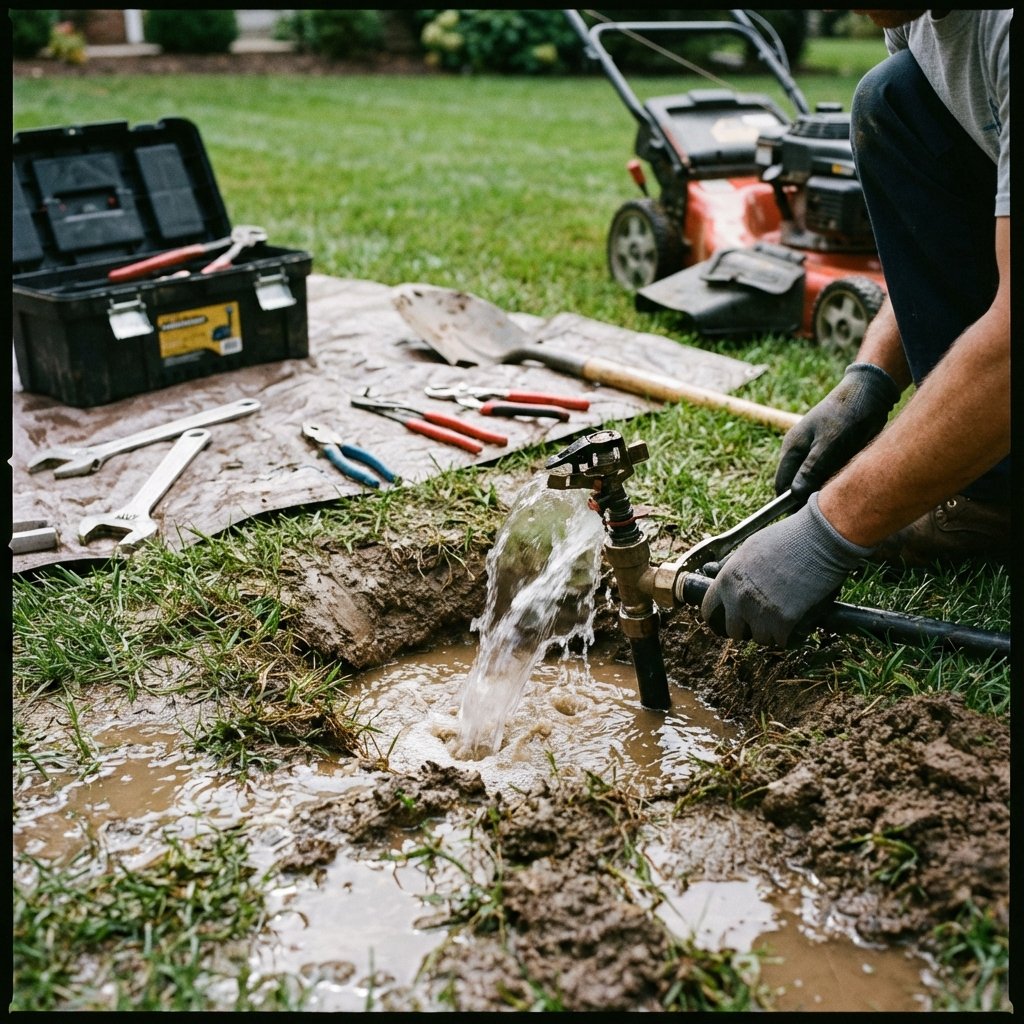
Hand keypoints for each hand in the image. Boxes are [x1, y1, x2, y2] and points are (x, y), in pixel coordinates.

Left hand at [700, 493, 873, 646]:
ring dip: (770, 632)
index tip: (730, 620)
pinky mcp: (783, 621)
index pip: (708, 611)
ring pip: (759, 638)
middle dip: (747, 628)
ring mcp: (759, 612)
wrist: (817, 540)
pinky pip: (780, 641)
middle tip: (761, 620)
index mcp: (727, 579)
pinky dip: (788, 636)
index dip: (719, 618)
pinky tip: (794, 622)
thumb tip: (719, 575)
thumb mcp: (749, 548)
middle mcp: (738, 599)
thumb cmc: (787, 538)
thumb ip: (733, 568)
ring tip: (781, 617)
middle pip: (733, 631)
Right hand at [775, 363, 900, 497]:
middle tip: (830, 506)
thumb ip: (812, 468)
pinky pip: (827, 475)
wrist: (870, 392)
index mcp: (792, 448)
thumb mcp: (830, 442)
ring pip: (813, 482)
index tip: (807, 515)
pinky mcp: (829, 453)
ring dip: (824, 489)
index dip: (790, 503)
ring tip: (842, 491)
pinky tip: (849, 481)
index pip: (782, 485)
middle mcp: (799, 452)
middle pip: (797, 486)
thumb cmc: (848, 414)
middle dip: (809, 497)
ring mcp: (814, 452)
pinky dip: (835, 480)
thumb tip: (795, 495)